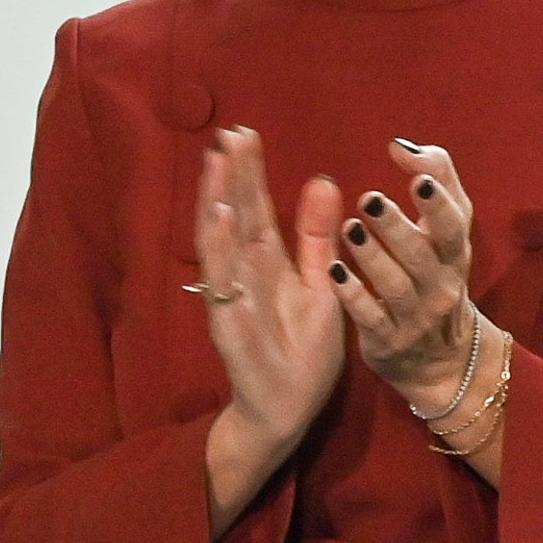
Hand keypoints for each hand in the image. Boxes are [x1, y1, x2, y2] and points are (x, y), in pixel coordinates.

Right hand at [191, 127, 348, 527]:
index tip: (246, 133)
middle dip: (232, 177)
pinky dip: (220, 248)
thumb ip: (318, 238)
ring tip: (218, 163)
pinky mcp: (230, 324)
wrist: (286, 409)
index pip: (257, 210)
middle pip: (236, 217)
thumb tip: (324, 182)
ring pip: (221, 243)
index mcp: (267, 266)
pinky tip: (220, 217)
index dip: (251, 174)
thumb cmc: (302, 350)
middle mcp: (244, 276)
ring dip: (218, 201)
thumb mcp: (321, 286)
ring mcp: (233, 298)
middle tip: (229, 133)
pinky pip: (224, 281)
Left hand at [335, 138, 482, 410]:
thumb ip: (434, 183)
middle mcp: (440, 284)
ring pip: (396, 285)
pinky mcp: (389, 339)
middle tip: (371, 200)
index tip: (417, 178)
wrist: (442, 358)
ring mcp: (416, 315)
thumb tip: (403, 145)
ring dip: (373, 257)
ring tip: (350, 229)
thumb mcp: (447, 234)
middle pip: (424, 255)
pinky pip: (371, 317)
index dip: (438, 203)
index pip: (454, 225)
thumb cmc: (435, 277)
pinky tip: (335, 273)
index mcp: (454, 253)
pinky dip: (354, 296)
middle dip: (399, 227)